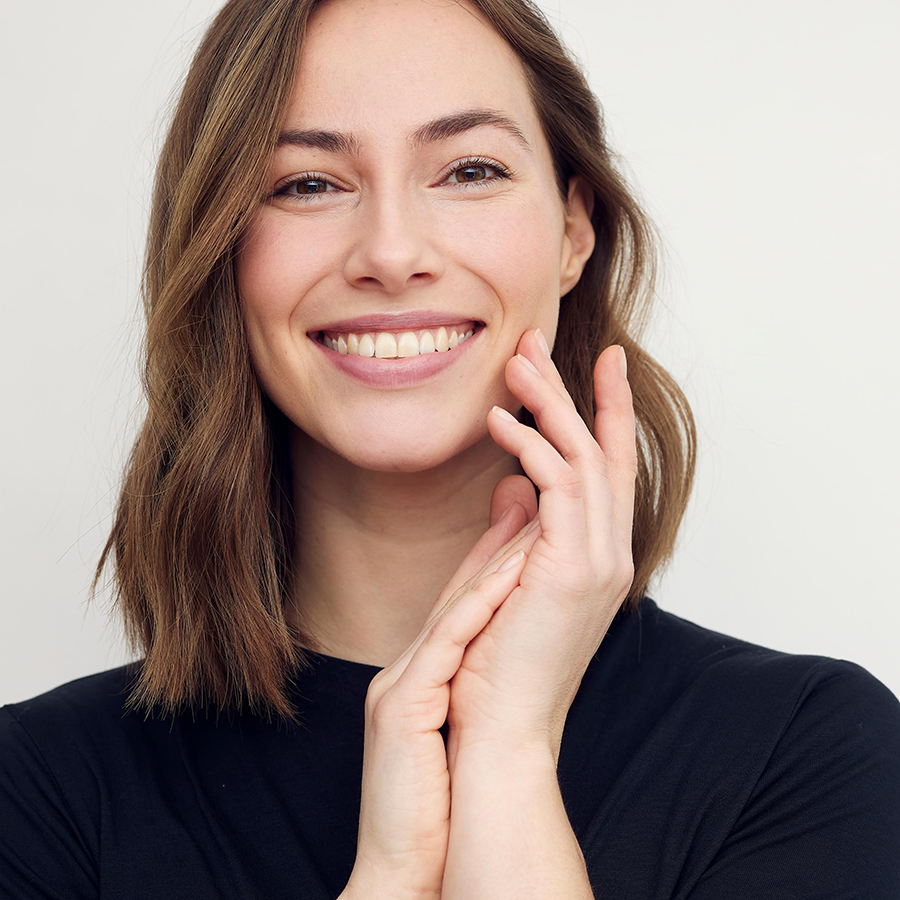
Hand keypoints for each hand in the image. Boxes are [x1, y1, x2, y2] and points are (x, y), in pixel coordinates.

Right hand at [344, 505, 541, 898]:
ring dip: (495, 555)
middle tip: (534, 476)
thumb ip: (475, 678)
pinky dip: (477, 608)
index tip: (534, 506)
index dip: (499, 550)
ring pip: (453, 605)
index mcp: (423, 673)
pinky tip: (509, 577)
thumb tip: (508, 645)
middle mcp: (408, 667)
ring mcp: (399, 683)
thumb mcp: (456, 729)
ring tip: (532, 506)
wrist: (403, 869)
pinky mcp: (400, 708)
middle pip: (459, 587)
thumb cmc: (431, 805)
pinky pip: (444, 646)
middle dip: (499, 532)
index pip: (465, 600)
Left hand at [446, 331, 635, 763]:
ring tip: (515, 362)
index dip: (605, 411)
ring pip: (583, 456)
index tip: (595, 363)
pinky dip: (532, 445)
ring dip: (550, 404)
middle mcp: (610, 551)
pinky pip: (561, 485)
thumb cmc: (497, 660)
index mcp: (597, 554)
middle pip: (600, 449)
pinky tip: (500, 421)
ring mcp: (599, 560)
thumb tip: (513, 481)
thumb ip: (516, 528)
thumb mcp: (509, 579)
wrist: (499, 729)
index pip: (608, 467)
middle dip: (574, 391)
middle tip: (538, 342)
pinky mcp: (573, 568)